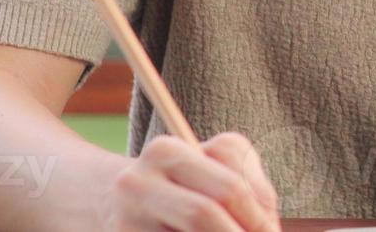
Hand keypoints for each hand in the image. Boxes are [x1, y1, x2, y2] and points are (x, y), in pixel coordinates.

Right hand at [96, 132, 282, 230]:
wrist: (107, 205)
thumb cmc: (182, 189)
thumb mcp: (213, 174)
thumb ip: (249, 193)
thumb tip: (269, 230)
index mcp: (168, 152)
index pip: (230, 186)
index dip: (259, 217)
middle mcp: (138, 181)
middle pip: (205, 214)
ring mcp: (123, 219)